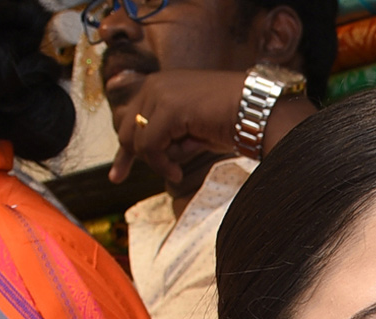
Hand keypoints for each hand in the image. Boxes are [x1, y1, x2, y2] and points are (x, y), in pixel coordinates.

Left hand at [109, 69, 245, 184]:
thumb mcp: (196, 130)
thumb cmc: (235, 121)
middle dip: (138, 159)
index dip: (125, 151)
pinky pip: (150, 146)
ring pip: (138, 141)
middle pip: (128, 131)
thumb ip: (174, 138)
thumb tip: (159, 157)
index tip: (117, 177)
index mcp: (162, 86)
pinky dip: (161, 164)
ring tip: (178, 170)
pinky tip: (176, 172)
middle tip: (165, 174)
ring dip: (158, 162)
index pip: (131, 120)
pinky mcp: (168, 108)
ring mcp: (160, 94)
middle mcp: (156, 85)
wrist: (258, 112)